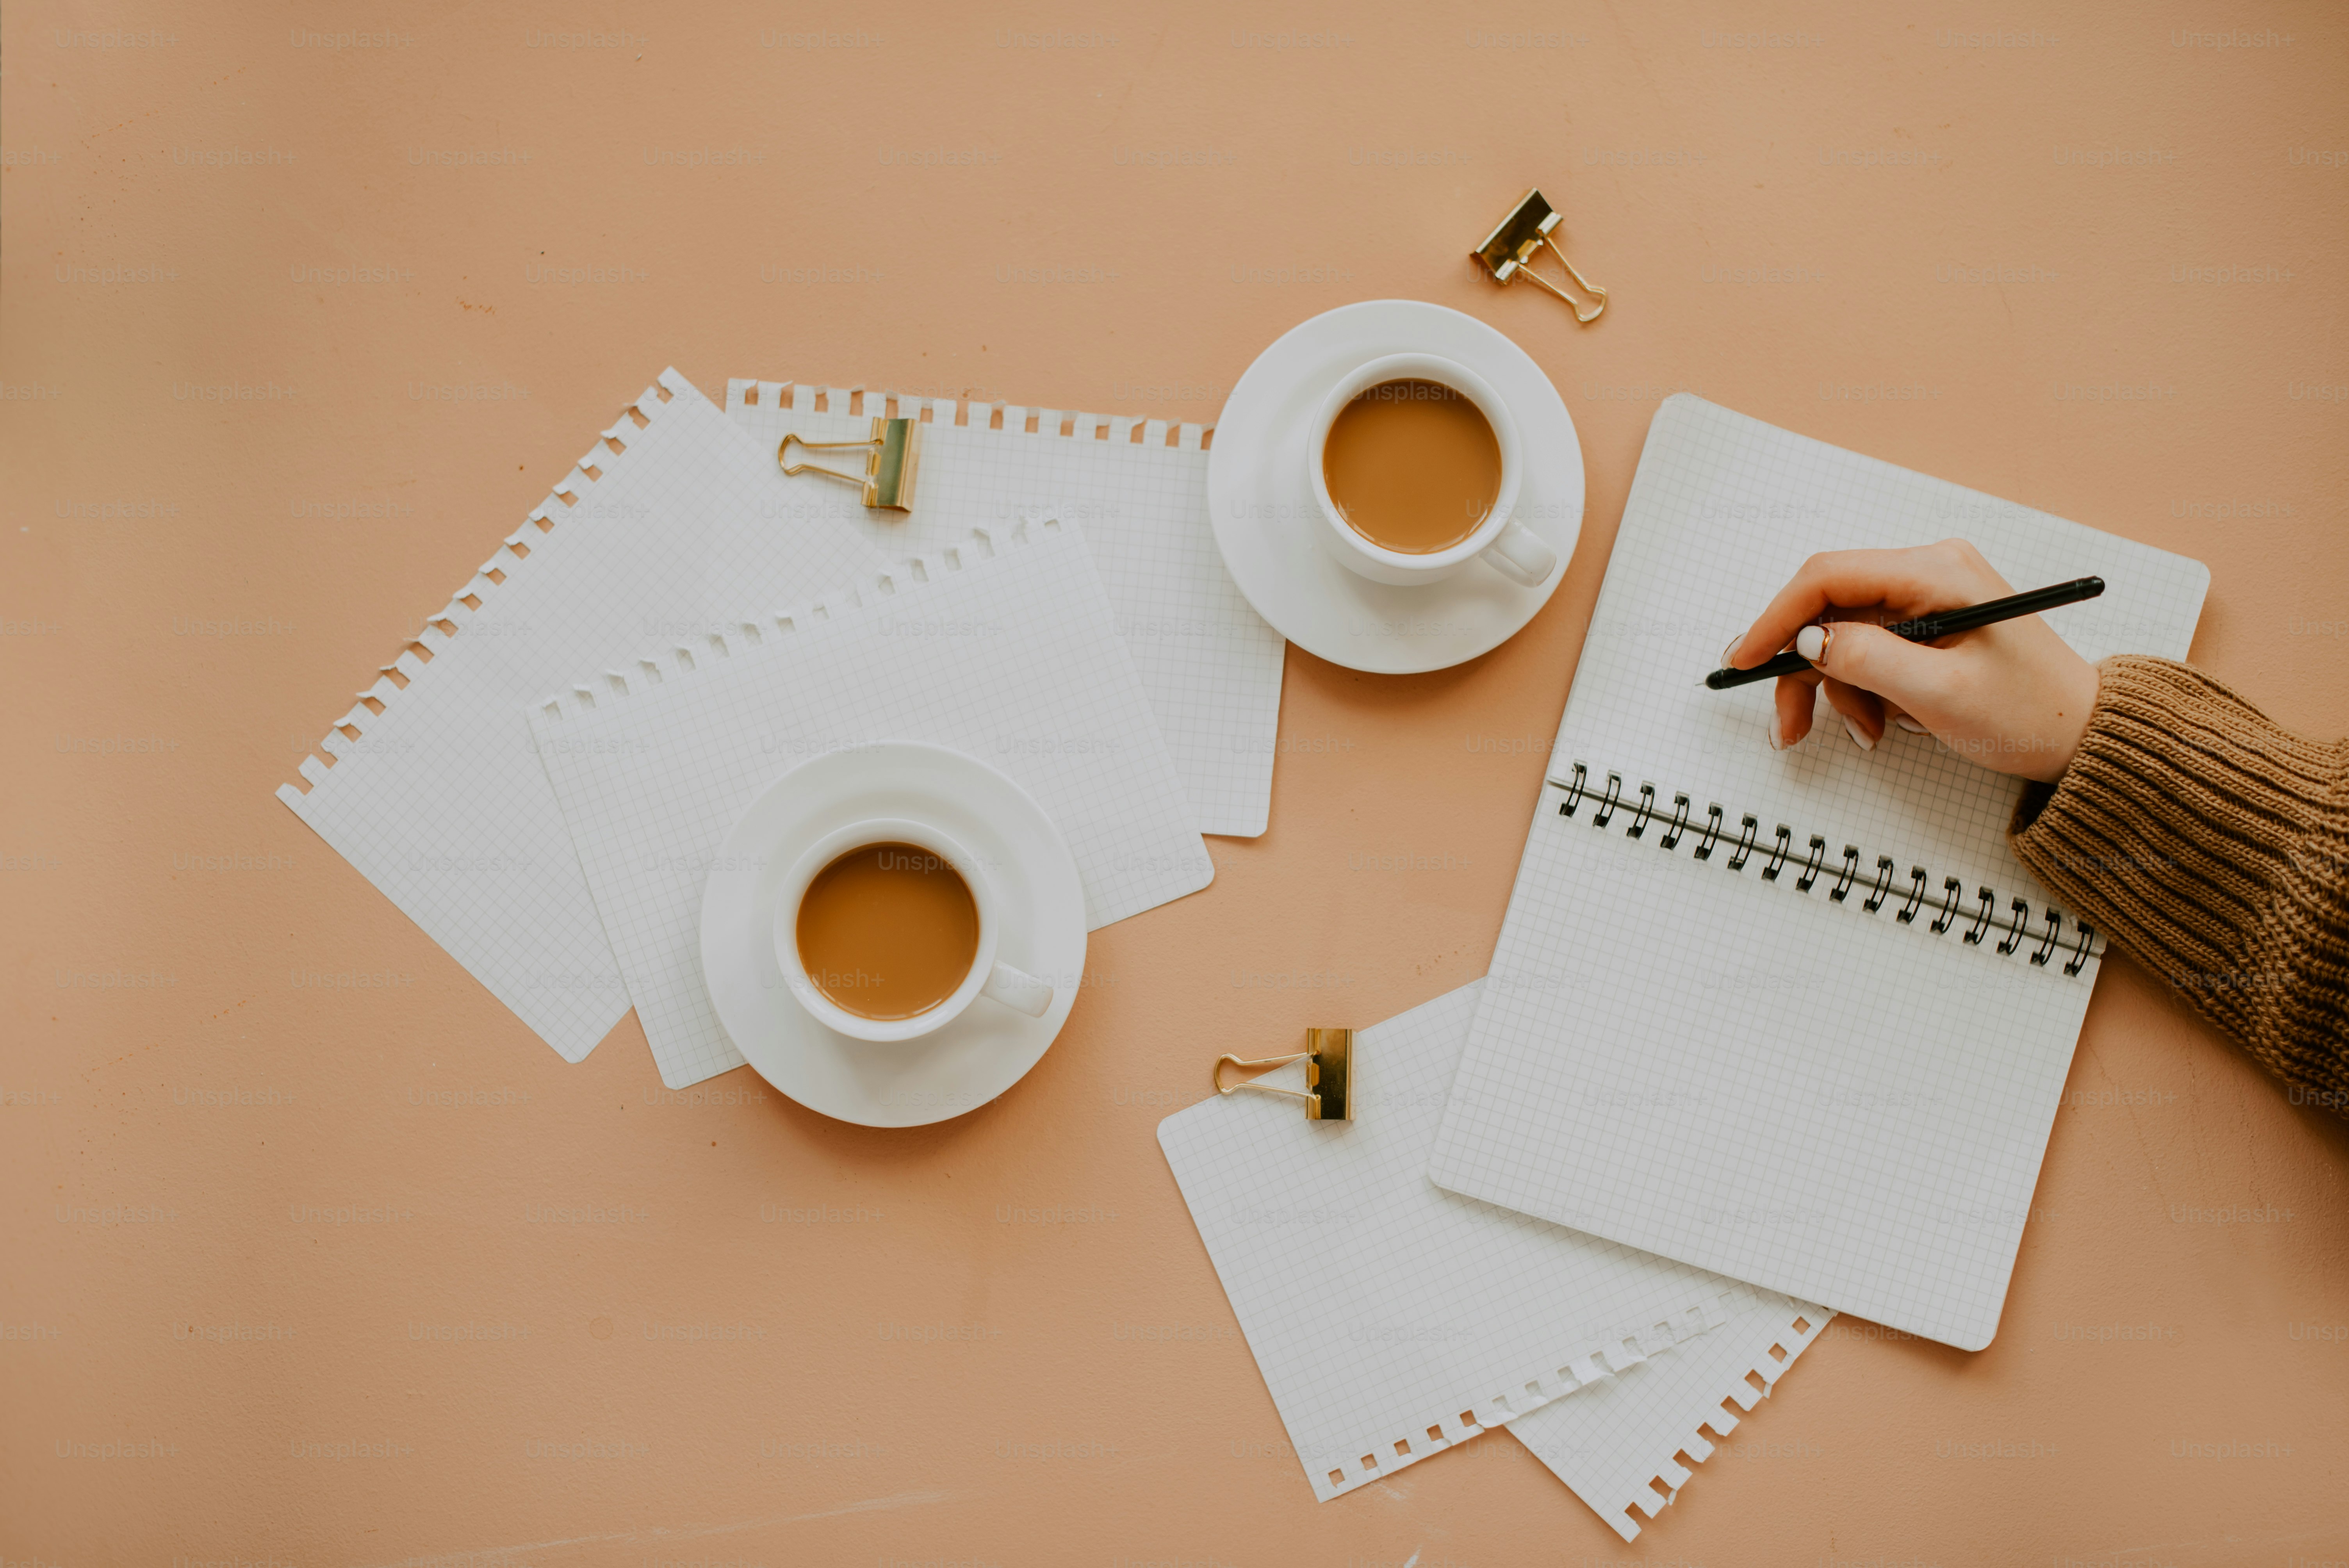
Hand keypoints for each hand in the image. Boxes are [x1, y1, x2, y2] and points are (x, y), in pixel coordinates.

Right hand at [1722, 539, 2099, 783]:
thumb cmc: (2029, 714)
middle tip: (1787, 724)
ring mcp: (1928, 596)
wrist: (2083, 733)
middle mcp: (1929, 571)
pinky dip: (1861, 688)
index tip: (1743, 660)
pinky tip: (1880, 721)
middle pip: (1829, 608)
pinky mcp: (1927, 623)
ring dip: (1836, 688)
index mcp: (1937, 571)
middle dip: (1802, 667)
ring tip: (1863, 733)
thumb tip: (1806, 641)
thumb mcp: (1941, 695)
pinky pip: (1869, 648)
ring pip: (1843, 634)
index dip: (1777, 618)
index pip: (1828, 576)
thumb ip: (1869, 660)